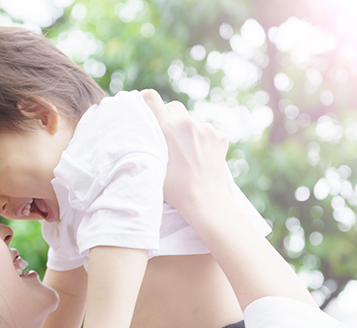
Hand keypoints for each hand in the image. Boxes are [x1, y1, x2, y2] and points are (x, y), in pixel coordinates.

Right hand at [141, 89, 229, 209]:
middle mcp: (188, 123)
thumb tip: (136, 137)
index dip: (145, 100)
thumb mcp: (152, 166)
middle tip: (167, 138)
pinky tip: (200, 157)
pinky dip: (203, 141)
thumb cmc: (174, 189)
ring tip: (186, 155)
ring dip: (188, 132)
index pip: (151, 98)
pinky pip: (207, 132)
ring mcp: (207, 129)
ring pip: (192, 122)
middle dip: (169, 118)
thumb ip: (145, 147)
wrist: (204, 200)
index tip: (144, 107)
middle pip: (174, 107)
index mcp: (168, 128)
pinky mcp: (220, 137)